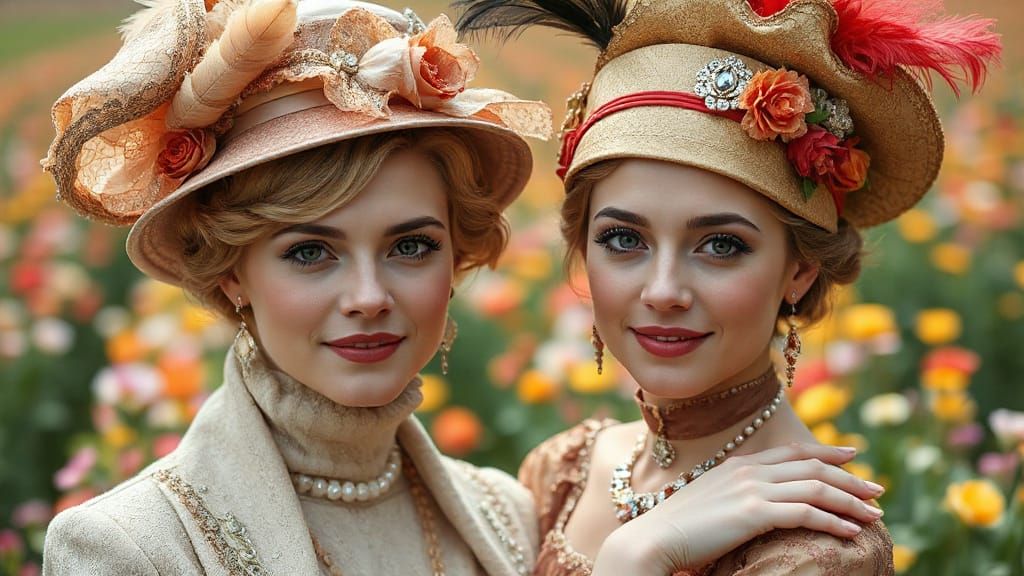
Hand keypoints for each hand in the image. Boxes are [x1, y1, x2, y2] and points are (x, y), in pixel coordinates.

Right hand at [591, 443, 883, 574]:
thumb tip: (754, 504)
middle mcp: (749, 470)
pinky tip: (851, 532)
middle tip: (877, 488)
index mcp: (738, 464)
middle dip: (850, 476)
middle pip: (811, 466)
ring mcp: (752, 489)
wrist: (654, 538)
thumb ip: (734, 493)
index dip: (826, 451)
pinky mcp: (754, 512)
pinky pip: (807, 512)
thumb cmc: (678, 529)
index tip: (852, 453)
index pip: (792, 452)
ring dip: (851, 500)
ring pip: (816, 486)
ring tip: (875, 513)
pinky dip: (835, 520)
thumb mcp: (710, 501)